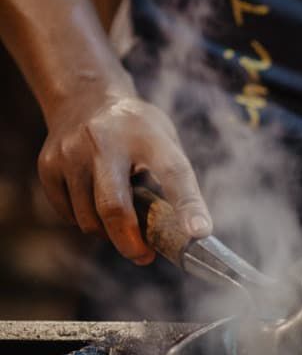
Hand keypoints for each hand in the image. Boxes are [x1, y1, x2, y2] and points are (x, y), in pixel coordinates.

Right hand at [38, 94, 211, 263]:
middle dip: (130, 242)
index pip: (173, 172)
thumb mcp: (164, 141)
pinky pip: (69, 214)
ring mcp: (71, 153)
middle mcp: (105, 141)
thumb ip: (174, 181)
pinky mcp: (48, 165)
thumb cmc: (137, 131)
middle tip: (144, 256)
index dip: (188, 205)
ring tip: (122, 223)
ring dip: (109, 233)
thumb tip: (188, 233)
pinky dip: (86, 221)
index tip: (198, 233)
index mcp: (147, 134)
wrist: (85, 97)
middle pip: (114, 207)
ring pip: (89, 218)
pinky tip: (95, 206)